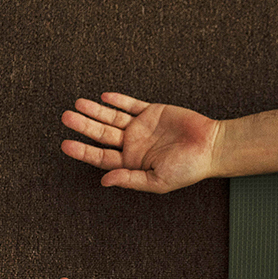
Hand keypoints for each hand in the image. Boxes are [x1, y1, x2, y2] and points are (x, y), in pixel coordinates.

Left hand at [61, 92, 219, 193]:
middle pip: (102, 135)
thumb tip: (104, 181)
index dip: (83, 151)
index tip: (65, 144)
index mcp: (133, 162)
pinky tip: (104, 97)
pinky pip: (131, 104)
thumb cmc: (189, 168)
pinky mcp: (153, 112)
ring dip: (95, 111)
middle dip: (84, 126)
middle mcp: (135, 145)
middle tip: (66, 117)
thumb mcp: (158, 180)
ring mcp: (143, 127)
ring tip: (78, 104)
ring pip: (112, 118)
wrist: (212, 146)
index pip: (102, 157)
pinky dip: (118, 100)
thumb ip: (130, 179)